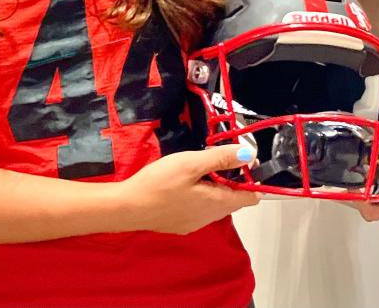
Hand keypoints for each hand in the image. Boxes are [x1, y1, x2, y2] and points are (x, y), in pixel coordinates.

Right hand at [119, 145, 259, 234]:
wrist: (127, 207)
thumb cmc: (160, 182)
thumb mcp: (190, 163)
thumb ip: (220, 158)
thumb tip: (249, 155)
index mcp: (217, 203)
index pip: (250, 198)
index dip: (251, 179)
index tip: (241, 160)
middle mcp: (210, 217)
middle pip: (233, 200)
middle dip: (231, 179)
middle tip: (216, 156)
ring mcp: (194, 223)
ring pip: (215, 204)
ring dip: (215, 187)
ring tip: (199, 167)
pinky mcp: (181, 224)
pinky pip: (200, 209)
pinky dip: (201, 195)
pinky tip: (184, 184)